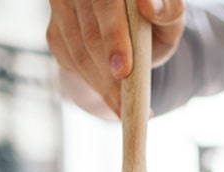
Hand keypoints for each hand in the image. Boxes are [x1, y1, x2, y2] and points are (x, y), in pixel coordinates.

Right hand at [46, 0, 185, 115]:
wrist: (128, 30)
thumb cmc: (153, 22)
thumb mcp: (169, 19)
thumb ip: (168, 11)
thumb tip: (150, 6)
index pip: (106, 5)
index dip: (113, 37)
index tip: (123, 70)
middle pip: (90, 35)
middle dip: (107, 75)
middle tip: (124, 105)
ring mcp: (62, 7)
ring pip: (79, 53)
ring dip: (101, 85)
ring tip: (123, 108)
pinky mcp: (55, 30)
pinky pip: (70, 62)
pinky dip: (92, 84)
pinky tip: (110, 97)